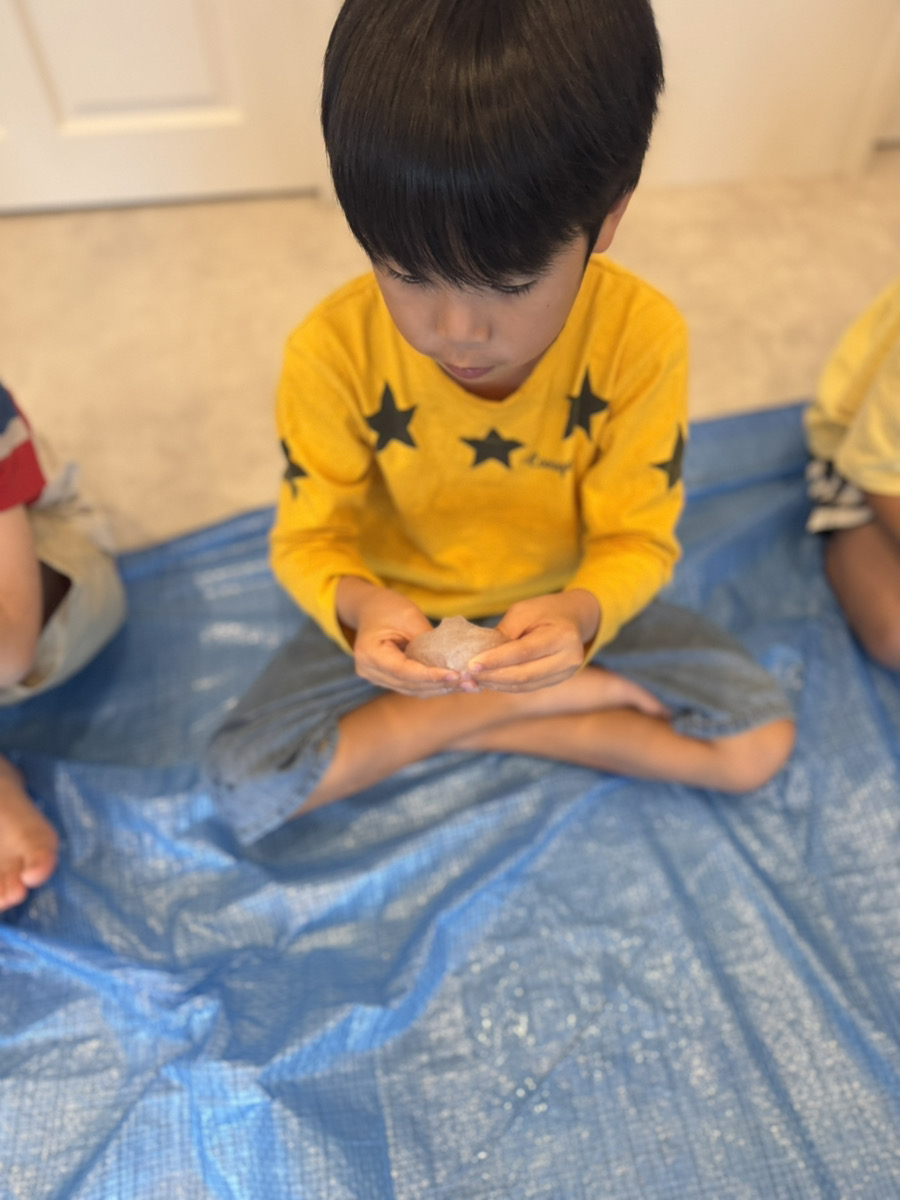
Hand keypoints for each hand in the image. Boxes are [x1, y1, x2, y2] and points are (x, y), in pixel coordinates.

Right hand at [336, 577, 460, 694]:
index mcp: (370, 654)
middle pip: (410, 685)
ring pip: (413, 690)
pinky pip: (412, 686)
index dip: (430, 676)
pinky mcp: (387, 680)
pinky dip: (433, 685)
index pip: (404, 671)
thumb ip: (427, 641)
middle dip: (441, 685)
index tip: (456, 675)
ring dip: (441, 688)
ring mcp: (377, 678)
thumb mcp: (409, 617)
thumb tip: (453, 662)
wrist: (369, 608)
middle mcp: (370, 671)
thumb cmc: (388, 607)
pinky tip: (454, 683)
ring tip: (467, 685)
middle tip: (470, 682)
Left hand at [463, 589, 600, 692]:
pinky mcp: (556, 681)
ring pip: (524, 684)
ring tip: (473, 680)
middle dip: (492, 676)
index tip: (471, 664)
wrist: (573, 618)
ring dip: (496, 684)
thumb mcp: (523, 612)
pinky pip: (527, 686)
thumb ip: (505, 634)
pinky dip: (506, 685)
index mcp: (562, 637)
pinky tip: (488, 681)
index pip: (523, 652)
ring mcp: (565, 674)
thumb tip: (480, 657)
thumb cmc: (544, 611)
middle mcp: (569, 659)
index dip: (496, 660)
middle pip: (524, 674)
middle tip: (467, 675)